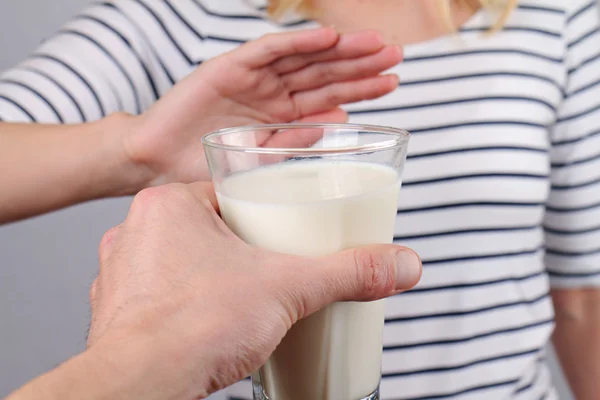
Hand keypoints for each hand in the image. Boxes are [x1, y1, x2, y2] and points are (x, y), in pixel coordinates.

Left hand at [87, 183, 420, 398]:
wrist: (144, 385)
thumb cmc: (195, 326)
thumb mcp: (291, 287)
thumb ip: (348, 272)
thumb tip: (398, 264)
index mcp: (170, 205)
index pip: (225, 193)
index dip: (257, 208)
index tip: (279, 226)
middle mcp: (135, 232)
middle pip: (204, 227)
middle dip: (237, 246)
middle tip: (267, 264)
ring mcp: (122, 273)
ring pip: (177, 260)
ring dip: (206, 274)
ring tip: (238, 295)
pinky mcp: (117, 312)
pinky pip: (157, 294)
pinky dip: (181, 304)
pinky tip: (204, 321)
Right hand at [124, 28, 401, 184]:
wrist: (157, 165)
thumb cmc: (205, 167)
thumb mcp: (259, 160)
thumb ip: (294, 140)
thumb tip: (337, 125)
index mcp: (282, 115)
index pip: (330, 97)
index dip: (361, 87)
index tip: (393, 82)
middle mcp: (272, 92)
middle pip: (324, 73)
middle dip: (360, 64)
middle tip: (396, 55)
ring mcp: (252, 79)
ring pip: (303, 58)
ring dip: (339, 50)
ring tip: (374, 44)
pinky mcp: (228, 68)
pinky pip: (268, 52)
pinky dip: (296, 44)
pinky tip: (327, 38)